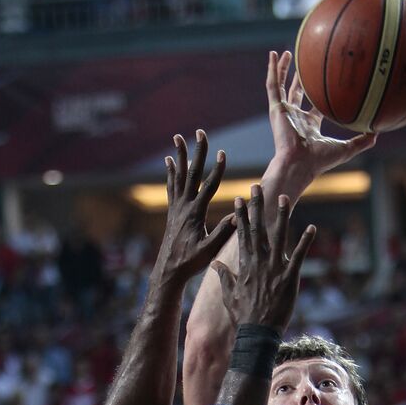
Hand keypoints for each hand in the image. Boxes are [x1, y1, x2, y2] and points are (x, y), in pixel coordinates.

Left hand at [156, 130, 234, 283]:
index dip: (217, 170)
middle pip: (191, 173)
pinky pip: (171, 186)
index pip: (208, 187)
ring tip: (178, 137)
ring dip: (180, 156)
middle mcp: (183, 206)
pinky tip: (169, 162)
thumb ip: (222, 233)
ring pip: (178, 176)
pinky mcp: (172, 211)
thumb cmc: (190, 263)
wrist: (168, 271)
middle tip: (200, 132)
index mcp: (195, 214)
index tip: (223, 153)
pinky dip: (171, 172)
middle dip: (197, 152)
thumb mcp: (209, 251)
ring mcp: (176, 207)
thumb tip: (236, 216)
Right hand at [212, 185, 314, 334]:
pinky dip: (305, 241)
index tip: (239, 198)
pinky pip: (299, 255)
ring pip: (279, 237)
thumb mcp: (228, 293)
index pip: (242, 234)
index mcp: (245, 264)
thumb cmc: (242, 314)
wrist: (256, 332)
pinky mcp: (290, 277)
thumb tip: (215, 264)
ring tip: (284, 197)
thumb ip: (223, 275)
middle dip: (258, 206)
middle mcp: (259, 261)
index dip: (241, 215)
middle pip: (258, 228)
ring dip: (282, 216)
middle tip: (257, 186)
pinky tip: (311, 227)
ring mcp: (275, 268)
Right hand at [267, 50, 376, 184]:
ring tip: (287, 53)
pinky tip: (272, 55)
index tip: (324, 80)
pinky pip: (273, 85)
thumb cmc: (319, 160)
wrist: (299, 164)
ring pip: (282, 86)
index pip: (314, 106)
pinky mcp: (276, 109)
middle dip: (300, 79)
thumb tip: (378, 132)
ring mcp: (284, 112)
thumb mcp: (346, 148)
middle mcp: (296, 117)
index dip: (318, 94)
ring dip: (283, 70)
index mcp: (310, 125)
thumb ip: (362, 141)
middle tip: (305, 62)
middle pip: (297, 93)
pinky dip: (272, 70)